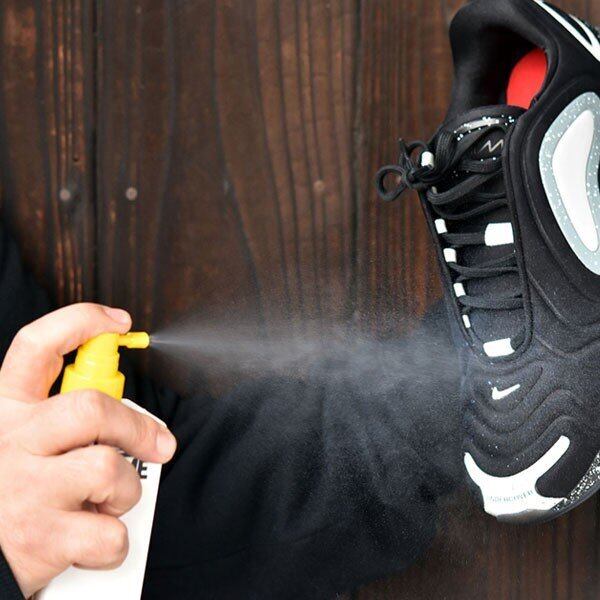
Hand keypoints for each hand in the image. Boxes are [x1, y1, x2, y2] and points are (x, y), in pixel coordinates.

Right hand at [0, 304, 176, 597]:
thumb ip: (55, 419)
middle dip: (137, 427)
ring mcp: (25, 490)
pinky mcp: (40, 539)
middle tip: (159, 443)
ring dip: (125, 490)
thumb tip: (117, 407)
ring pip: (109, 468)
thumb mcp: (16, 445)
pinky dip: (115, 542)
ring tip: (106, 501)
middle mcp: (11, 442)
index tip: (118, 320)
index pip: (36, 347)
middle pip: (92, 408)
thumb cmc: (8, 495)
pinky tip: (93, 540)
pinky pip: (110, 533)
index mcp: (5, 412)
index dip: (80, 322)